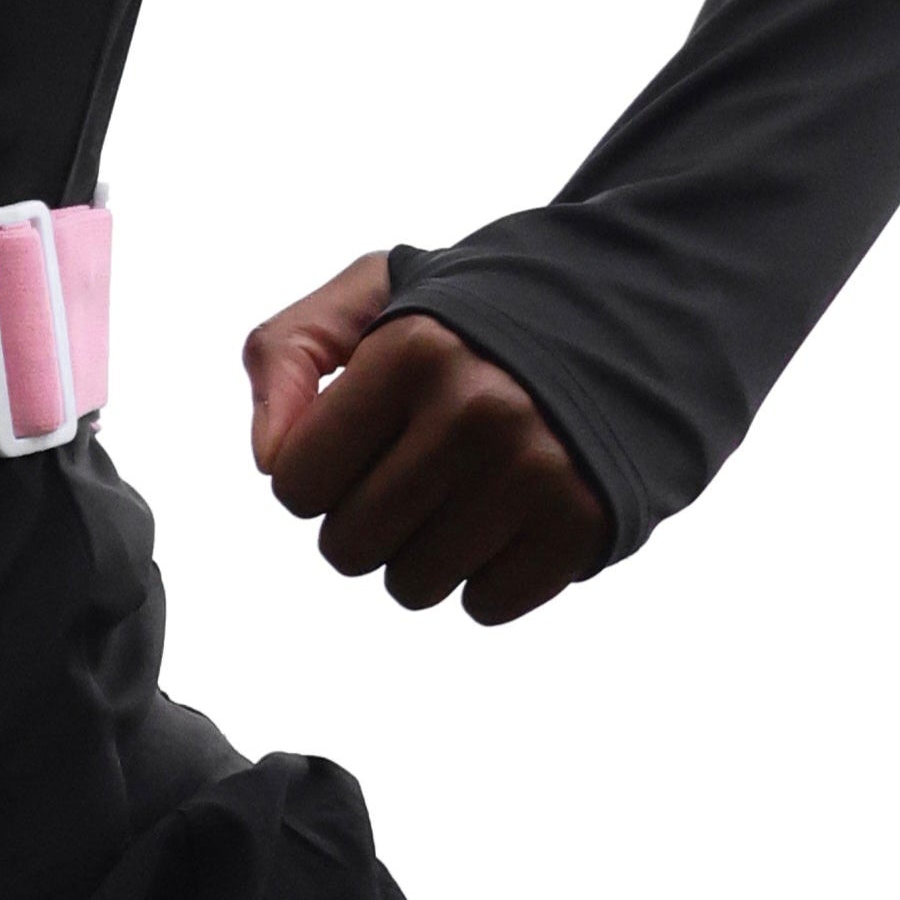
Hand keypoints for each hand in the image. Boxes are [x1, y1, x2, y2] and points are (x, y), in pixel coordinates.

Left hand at [243, 251, 609, 624]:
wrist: (632, 320)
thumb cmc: (478, 318)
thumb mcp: (376, 293)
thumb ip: (287, 352)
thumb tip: (268, 458)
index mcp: (413, 351)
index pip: (295, 481)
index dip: (315, 472)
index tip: (358, 444)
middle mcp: (476, 412)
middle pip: (346, 546)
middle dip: (362, 520)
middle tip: (410, 472)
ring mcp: (537, 473)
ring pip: (411, 586)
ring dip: (420, 554)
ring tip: (460, 492)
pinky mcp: (583, 524)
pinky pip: (485, 606)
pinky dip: (484, 578)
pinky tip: (507, 519)